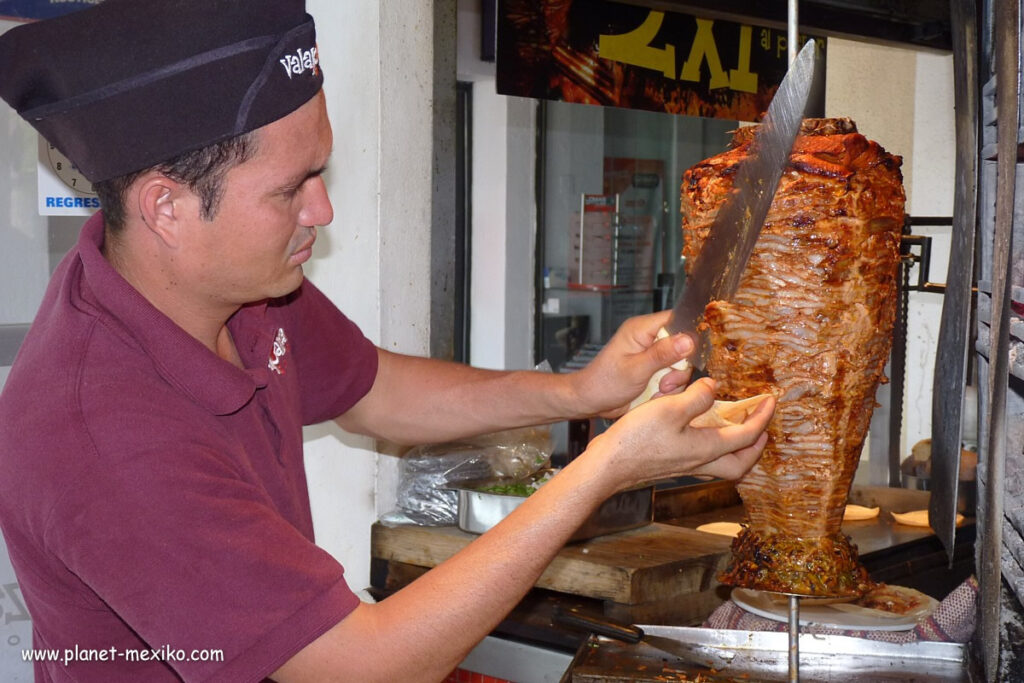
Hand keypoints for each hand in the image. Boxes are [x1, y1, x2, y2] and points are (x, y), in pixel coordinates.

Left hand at [568, 311, 694, 418]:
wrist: (591, 401)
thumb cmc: (604, 383)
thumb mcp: (635, 369)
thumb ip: (662, 354)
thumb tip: (688, 340)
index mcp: (641, 329)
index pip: (676, 319)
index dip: (689, 334)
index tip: (691, 354)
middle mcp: (648, 339)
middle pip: (683, 344)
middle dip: (679, 366)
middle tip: (666, 381)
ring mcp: (652, 355)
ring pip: (681, 363)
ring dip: (674, 380)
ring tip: (659, 390)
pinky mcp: (654, 369)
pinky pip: (674, 376)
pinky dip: (670, 387)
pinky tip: (657, 394)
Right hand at [584, 378, 774, 489]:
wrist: (608, 466)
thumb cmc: (637, 439)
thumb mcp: (670, 409)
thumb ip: (697, 397)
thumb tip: (713, 388)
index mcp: (706, 448)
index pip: (746, 436)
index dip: (762, 417)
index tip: (770, 400)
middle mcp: (699, 462)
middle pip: (740, 464)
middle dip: (755, 447)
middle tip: (759, 427)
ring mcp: (684, 466)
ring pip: (722, 465)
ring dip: (735, 449)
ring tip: (735, 428)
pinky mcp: (670, 465)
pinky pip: (703, 460)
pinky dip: (713, 448)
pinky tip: (700, 432)